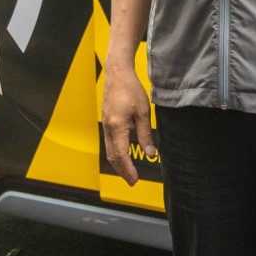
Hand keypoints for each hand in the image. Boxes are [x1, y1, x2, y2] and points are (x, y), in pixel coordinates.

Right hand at [101, 60, 156, 185]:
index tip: (135, 179)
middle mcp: (108, 127)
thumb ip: (145, 134)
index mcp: (117, 126)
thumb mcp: (143, 112)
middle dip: (122, 171)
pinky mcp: (106, 121)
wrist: (117, 73)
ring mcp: (105, 124)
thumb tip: (150, 153)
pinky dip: (115, 152)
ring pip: (109, 150)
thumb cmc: (131, 89)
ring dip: (118, 163)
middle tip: (132, 181)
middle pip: (112, 156)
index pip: (121, 154)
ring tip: (128, 172)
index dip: (128, 169)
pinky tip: (122, 155)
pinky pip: (108, 142)